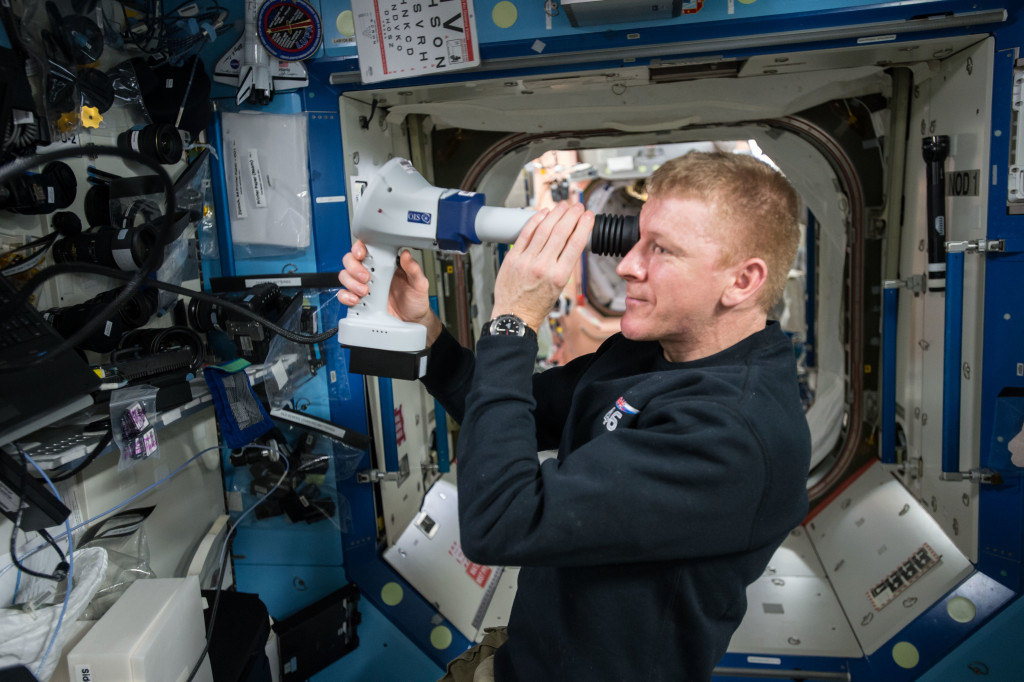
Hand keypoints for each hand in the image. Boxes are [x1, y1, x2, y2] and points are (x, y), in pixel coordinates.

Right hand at [337, 240, 441, 342]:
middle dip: (354, 267)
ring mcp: (364, 286)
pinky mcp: (359, 300)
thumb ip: (414, 269)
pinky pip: (344, 295)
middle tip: (366, 277)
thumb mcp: (419, 284)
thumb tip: (407, 255)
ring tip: (364, 291)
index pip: (366, 249)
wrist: (412, 321)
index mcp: (385, 264)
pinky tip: (355, 299)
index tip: (361, 254)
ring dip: (351, 282)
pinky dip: (345, 296)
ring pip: (345, 276)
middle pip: (350, 261)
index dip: (359, 248)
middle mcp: (372, 273)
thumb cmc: (414, 300)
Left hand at [491, 202, 594, 330]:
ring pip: (544, 229)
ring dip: (556, 214)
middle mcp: (543, 266)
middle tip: (577, 206)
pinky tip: (543, 213)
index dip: (584, 226)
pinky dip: (535, 221)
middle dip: (572, 215)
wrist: (515, 315)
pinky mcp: (513, 257)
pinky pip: (526, 234)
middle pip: (561, 232)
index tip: (588, 216)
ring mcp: (526, 260)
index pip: (575, 243)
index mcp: (559, 276)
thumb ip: (564, 264)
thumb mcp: (559, 287)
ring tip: (563, 206)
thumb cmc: (537, 305)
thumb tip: (571, 241)